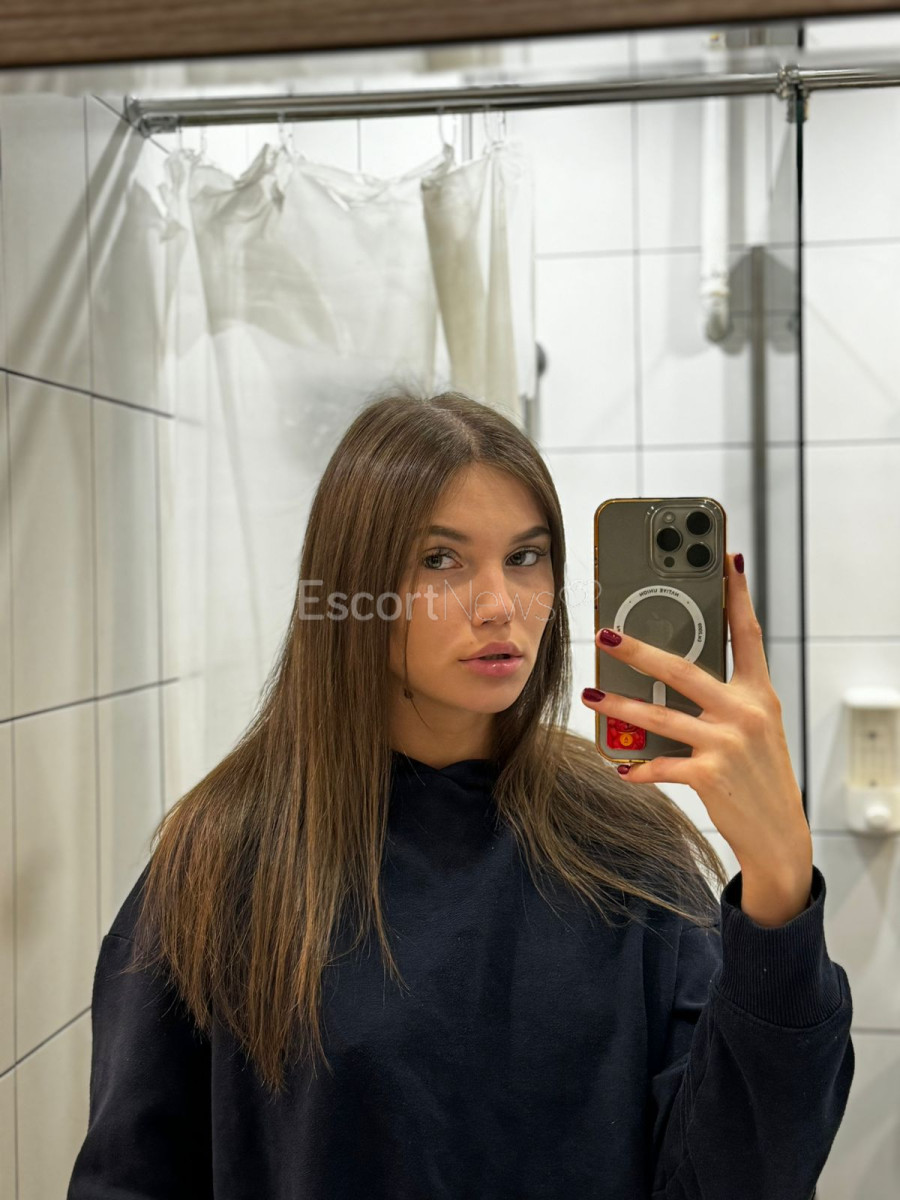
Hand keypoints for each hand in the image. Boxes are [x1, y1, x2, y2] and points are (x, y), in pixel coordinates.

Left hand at [581, 552, 812, 924]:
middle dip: (639, 650)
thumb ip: (724, 697)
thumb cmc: (758, 774)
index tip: (725, 557)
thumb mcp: (755, 727)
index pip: (748, 633)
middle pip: (683, 669)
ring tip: (593, 696)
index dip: (737, 593)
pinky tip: (620, 765)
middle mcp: (746, 712)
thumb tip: (668, 673)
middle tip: (606, 635)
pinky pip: (661, 764)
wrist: (779, 834)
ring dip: (620, 706)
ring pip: (659, 716)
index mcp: (759, 693)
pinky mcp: (710, 775)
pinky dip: (638, 766)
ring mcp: (728, 743)